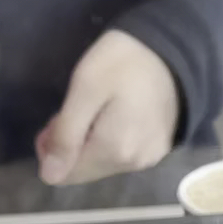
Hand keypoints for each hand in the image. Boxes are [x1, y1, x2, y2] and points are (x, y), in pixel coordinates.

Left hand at [36, 30, 179, 185]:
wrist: (172, 47)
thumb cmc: (124, 62)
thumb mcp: (85, 89)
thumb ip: (65, 134)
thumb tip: (49, 176)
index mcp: (113, 151)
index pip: (65, 173)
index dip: (50, 150)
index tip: (54, 119)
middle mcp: (133, 163)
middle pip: (85, 170)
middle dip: (71, 147)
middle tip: (73, 110)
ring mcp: (149, 158)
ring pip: (103, 164)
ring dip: (90, 144)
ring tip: (94, 110)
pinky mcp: (158, 149)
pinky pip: (123, 156)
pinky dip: (111, 141)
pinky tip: (114, 116)